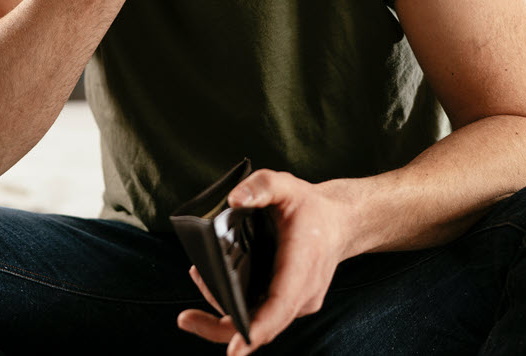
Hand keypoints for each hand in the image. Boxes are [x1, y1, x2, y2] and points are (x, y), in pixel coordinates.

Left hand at [177, 171, 351, 355]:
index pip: (278, 308)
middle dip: (221, 327)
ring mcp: (298, 302)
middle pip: (262, 326)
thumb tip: (233, 199)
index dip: (254, 330)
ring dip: (226, 312)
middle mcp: (302, 294)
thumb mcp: (286, 185)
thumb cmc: (311, 206)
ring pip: (259, 321)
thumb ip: (261, 186)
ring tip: (199, 278)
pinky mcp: (291, 303)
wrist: (340, 221)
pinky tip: (215, 285)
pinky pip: (263, 314)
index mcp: (302, 268)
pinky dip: (238, 307)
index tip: (233, 349)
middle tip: (185, 318)